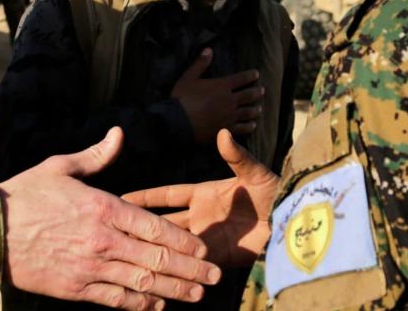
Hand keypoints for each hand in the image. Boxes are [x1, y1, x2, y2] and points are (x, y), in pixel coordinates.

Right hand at [0, 127, 221, 309]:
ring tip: (196, 296)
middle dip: (190, 270)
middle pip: (157, 259)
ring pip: (142, 283)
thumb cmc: (23, 195)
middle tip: (213, 278)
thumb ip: (95, 155)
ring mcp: (89, 268)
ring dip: (173, 291)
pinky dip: (139, 304)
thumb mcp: (59, 167)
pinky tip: (157, 306)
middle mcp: (102, 241)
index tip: (203, 248)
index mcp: (102, 208)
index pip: (154, 227)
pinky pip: (115, 300)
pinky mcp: (75, 289)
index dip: (183, 240)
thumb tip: (119, 134)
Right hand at [124, 130, 280, 267]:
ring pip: (174, 246)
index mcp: (203, 194)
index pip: (166, 196)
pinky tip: (156, 275)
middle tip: (115, 231)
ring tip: (128, 257)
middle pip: (163, 223)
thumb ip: (236, 156)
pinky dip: (177, 271)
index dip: (145, 197)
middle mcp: (200, 217)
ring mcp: (207, 240)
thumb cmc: (275, 193)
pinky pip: (192, 267)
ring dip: (156, 250)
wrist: (292, 224)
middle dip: (142, 227)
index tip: (121, 197)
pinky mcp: (217, 259)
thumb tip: (223, 132)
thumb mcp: (254, 173)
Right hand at [171, 49, 263, 142]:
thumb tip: (209, 49)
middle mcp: (230, 100)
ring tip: (260, 109)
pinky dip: (249, 126)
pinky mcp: (227, 130)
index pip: (241, 79)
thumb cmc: (183, 98)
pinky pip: (243, 128)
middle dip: (257, 92)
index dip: (250, 75)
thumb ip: (200, 63)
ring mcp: (230, 116)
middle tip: (263, 91)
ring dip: (255, 110)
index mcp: (222, 86)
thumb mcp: (189, 77)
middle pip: (248, 95)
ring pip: (248, 112)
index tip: (257, 74)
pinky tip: (253, 126)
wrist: (179, 122)